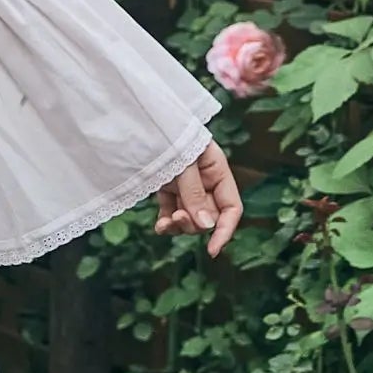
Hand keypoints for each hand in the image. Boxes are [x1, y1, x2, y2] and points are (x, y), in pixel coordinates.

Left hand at [154, 140, 241, 258]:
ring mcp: (186, 187)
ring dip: (180, 225)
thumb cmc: (167, 137)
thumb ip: (194, 193)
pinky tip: (160, 227)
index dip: (225, 230)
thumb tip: (206, 225)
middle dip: (195, 224)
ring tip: (165, 223)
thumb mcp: (184, 164)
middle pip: (209, 217)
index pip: (231, 208)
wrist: (141, 122)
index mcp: (218, 172)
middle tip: (177, 217)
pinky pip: (171, 213)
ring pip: (190, 218)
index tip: (212, 250)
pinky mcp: (167, 189)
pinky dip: (167, 223)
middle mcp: (206, 182)